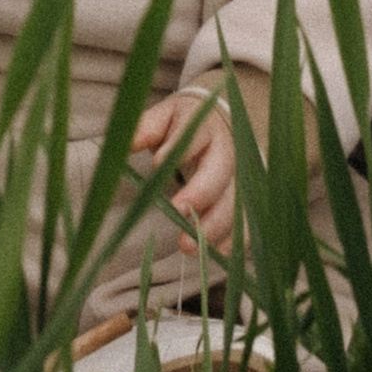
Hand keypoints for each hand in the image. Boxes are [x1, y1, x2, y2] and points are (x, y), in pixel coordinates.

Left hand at [135, 89, 236, 250]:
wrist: (221, 126)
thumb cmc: (185, 125)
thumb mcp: (165, 117)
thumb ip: (146, 128)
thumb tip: (126, 141)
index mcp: (205, 127)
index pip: (196, 134)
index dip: (180, 148)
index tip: (158, 162)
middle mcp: (228, 152)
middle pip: (220, 171)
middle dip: (201, 193)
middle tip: (178, 210)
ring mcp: (240, 178)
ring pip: (235, 202)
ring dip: (214, 226)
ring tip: (187, 246)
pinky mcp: (244, 202)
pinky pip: (245, 223)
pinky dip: (232, 241)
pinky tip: (213, 254)